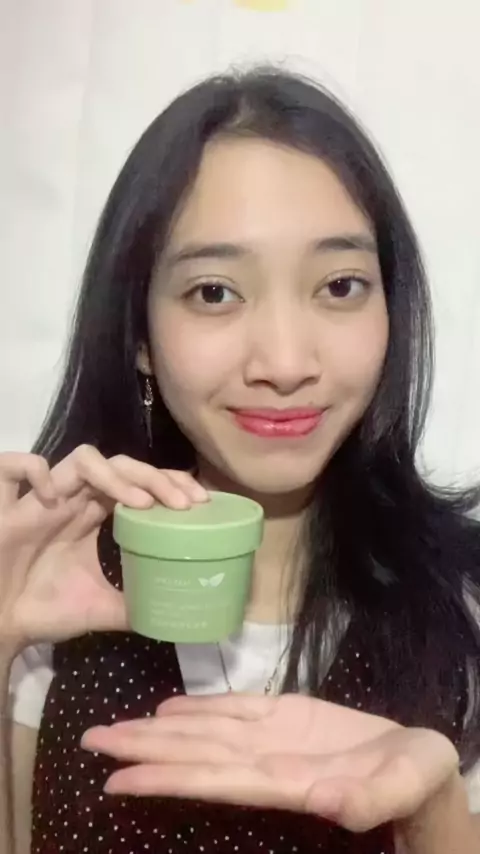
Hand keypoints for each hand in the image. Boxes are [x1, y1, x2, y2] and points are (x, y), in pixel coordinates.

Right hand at [0, 446, 207, 648]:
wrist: (0, 626)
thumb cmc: (43, 610)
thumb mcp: (98, 608)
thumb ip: (133, 605)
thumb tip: (174, 614)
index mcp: (92, 516)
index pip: (137, 482)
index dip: (168, 483)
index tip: (199, 504)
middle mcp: (72, 500)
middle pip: (120, 465)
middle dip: (156, 477)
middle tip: (184, 504)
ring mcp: (41, 499)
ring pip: (82, 458)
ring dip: (116, 475)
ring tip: (141, 504)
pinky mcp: (6, 508)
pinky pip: (14, 467)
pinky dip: (36, 471)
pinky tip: (54, 497)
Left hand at [81, 692, 458, 832]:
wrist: (420, 764)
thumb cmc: (415, 779)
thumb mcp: (403, 786)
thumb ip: (368, 798)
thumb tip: (328, 802)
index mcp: (285, 781)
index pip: (212, 779)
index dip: (165, 777)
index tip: (117, 778)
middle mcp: (266, 761)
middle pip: (193, 755)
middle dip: (141, 750)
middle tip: (89, 742)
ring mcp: (272, 737)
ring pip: (204, 731)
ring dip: (157, 729)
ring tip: (114, 728)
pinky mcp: (285, 716)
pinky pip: (233, 709)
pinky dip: (199, 707)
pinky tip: (169, 708)